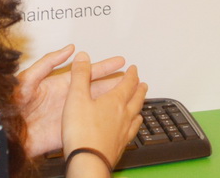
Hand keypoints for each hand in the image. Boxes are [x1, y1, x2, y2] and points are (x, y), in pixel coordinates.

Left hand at [16, 45, 129, 157]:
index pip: (87, 73)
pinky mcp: (66, 131)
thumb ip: (48, 63)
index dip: (104, 67)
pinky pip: (87, 125)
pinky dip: (102, 122)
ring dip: (112, 100)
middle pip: (97, 88)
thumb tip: (68, 50)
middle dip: (114, 82)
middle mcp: (67, 98)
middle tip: (132, 76)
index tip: (119, 61)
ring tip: (130, 95)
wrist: (4, 131)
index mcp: (59, 84)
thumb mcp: (28, 78)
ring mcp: (68, 114)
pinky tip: (114, 120)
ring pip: (96, 106)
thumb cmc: (10, 104)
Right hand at [60, 51, 145, 171]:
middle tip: (143, 84)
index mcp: (114, 101)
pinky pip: (132, 132)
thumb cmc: (82, 132)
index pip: (128, 83)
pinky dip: (134, 125)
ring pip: (136, 115)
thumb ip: (79, 76)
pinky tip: (132, 128)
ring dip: (139, 106)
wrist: (88, 162)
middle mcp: (123, 115)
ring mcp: (124, 132)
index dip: (131, 74)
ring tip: (141, 104)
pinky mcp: (120, 146)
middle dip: (139, 89)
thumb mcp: (76, 98)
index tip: (134, 69)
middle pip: (136, 99)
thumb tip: (83, 57)